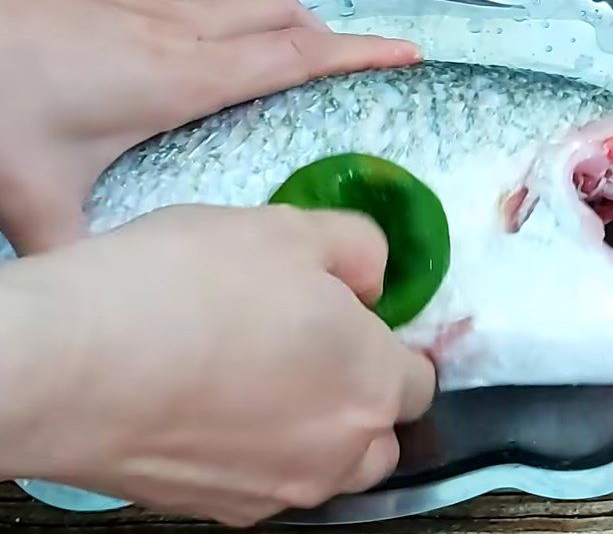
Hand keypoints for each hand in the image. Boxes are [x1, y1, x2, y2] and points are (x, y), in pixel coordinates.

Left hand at [0, 0, 419, 253]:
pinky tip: (219, 38)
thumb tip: (107, 315)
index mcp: (186, 78)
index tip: (410, 53)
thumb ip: (79, 260)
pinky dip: (238, 10)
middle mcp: (182, 31)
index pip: (297, 57)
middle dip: (333, 33)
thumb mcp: (34, 200)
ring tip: (304, 51)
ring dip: (287, 18)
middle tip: (360, 64)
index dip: (360, 53)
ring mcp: (150, 3)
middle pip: (284, 15)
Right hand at [0, 205, 434, 526]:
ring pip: (323, 464)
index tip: (354, 318)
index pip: (420, 380)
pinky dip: (255, 447)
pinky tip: (209, 401)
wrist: (71, 361)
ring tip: (254, 371)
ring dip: (312, 426)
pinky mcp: (213, 510)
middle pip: (378, 433)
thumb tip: (373, 280)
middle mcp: (336, 454)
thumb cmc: (191, 282)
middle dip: (359, 392)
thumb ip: (359, 250)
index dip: (393, 343)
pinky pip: (262, 479)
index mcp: (369, 384)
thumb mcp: (290, 229)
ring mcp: (274, 493)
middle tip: (306, 341)